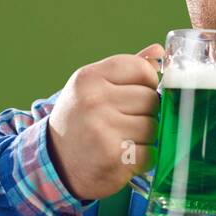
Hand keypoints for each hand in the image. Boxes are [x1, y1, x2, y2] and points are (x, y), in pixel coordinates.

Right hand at [46, 43, 163, 201]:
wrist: (56, 164)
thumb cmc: (81, 121)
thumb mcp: (93, 88)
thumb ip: (127, 69)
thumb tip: (159, 51)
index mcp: (88, 77)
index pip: (142, 68)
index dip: (148, 82)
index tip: (136, 94)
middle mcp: (93, 101)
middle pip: (151, 99)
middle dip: (146, 112)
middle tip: (126, 121)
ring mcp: (103, 129)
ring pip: (153, 126)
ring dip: (146, 136)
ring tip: (124, 139)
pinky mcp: (114, 157)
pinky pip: (151, 152)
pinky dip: (144, 158)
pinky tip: (125, 156)